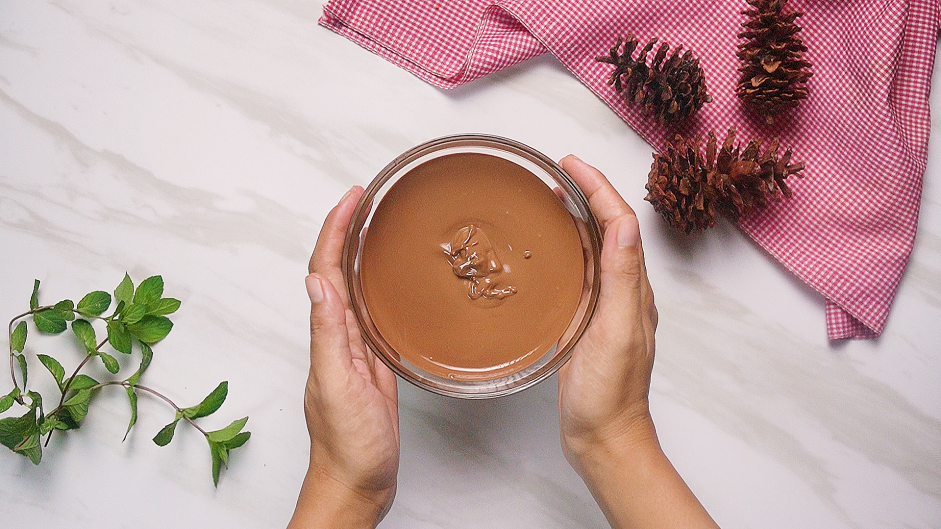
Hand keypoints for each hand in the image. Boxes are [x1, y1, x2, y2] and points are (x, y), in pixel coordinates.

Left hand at [289, 187, 399, 528]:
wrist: (357, 480)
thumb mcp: (338, 386)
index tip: (353, 198)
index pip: (326, 268)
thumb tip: (318, 282)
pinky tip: (388, 279)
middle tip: (366, 196)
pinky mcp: (372, 361)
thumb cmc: (349, 443)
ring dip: (358, 251)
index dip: (336, 229)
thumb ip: (328, 336)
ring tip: (375, 222)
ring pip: (353, 286)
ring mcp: (354, 347)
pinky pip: (369, 311)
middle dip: (346, 229)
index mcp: (326, 334)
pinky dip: (374, 285)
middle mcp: (336, 334)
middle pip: (336, 268)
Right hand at [556, 156, 716, 527]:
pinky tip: (549, 252)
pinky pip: (581, 273)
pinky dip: (567, 249)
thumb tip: (624, 224)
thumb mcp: (616, 332)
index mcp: (633, 289)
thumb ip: (622, 279)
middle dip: (588, 193)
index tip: (570, 164)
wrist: (602, 438)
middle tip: (558, 173)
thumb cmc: (609, 394)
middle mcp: (623, 293)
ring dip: (578, 217)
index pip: (619, 222)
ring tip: (552, 198)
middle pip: (609, 228)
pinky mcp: (587, 322)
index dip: (597, 187)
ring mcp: (605, 308)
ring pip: (594, 248)